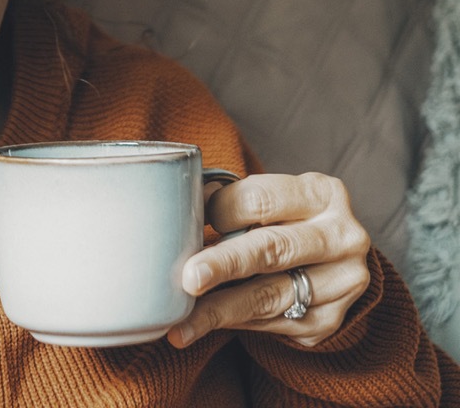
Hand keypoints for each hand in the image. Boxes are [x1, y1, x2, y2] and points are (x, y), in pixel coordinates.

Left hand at [167, 173, 370, 348]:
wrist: (327, 260)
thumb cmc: (282, 221)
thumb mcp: (268, 200)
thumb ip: (229, 202)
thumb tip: (180, 214)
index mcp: (321, 194)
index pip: (260, 200)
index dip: (219, 211)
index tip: (187, 223)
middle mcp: (341, 237)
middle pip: (273, 249)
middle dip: (225, 265)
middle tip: (189, 279)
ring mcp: (341, 282)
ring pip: (270, 297)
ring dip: (219, 311)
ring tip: (181, 323)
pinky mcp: (330, 320)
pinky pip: (273, 325)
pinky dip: (233, 324)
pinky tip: (202, 327)